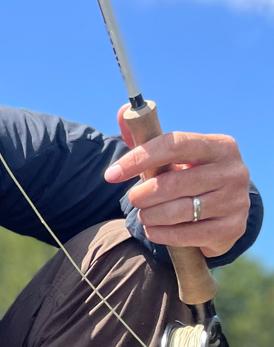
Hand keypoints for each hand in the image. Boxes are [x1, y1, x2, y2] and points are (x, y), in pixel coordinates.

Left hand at [105, 104, 250, 257]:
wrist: (224, 208)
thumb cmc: (189, 175)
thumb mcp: (173, 156)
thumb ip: (146, 135)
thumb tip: (122, 111)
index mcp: (219, 146)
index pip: (174, 145)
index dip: (139, 158)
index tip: (111, 174)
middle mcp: (232, 171)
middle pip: (171, 183)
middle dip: (141, 195)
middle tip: (134, 199)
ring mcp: (235, 201)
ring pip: (176, 211)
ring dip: (149, 216)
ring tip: (145, 214)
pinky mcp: (232, 228)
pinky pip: (185, 235)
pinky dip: (161, 234)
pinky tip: (154, 229)